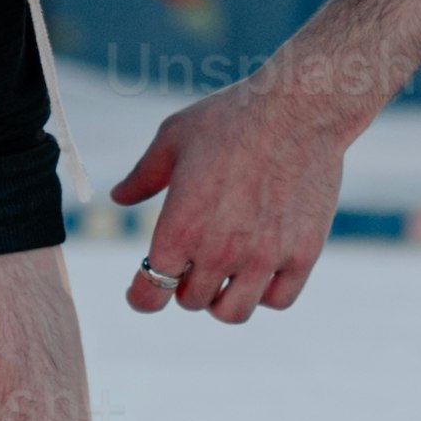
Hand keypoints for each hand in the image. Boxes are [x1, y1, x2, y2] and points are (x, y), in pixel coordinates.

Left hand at [109, 78, 354, 323]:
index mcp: (180, 229)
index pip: (150, 295)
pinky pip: (278, 300)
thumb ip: (143, 177)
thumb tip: (118, 198)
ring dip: (223, 299)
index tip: (143, 292)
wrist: (299, 108)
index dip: (142, 297)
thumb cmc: (231, 118)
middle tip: (192, 265)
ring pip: (233, 312)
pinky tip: (262, 270)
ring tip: (225, 276)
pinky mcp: (302, 255)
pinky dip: (266, 293)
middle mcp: (219, 252)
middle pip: (192, 302)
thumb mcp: (173, 139)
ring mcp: (263, 258)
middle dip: (186, 286)